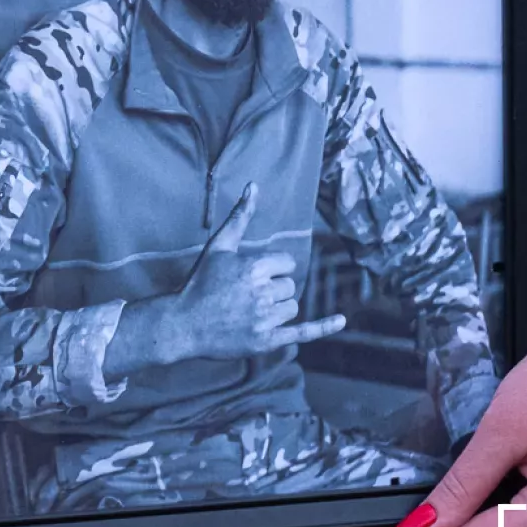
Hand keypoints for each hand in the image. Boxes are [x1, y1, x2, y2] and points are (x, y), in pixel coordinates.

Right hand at [108, 183, 345, 374]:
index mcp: (253, 267)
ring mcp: (264, 319)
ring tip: (250, 310)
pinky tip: (342, 320)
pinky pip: (302, 331)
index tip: (251, 275)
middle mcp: (262, 293)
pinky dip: (323, 327)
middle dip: (273, 288)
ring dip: (278, 308)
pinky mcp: (266, 341)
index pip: (286, 263)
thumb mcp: (219, 246)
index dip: (272, 267)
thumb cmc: (202, 281)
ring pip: (291, 307)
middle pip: (289, 286)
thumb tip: (254, 185)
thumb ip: (240, 216)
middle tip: (246, 295)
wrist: (185, 324)